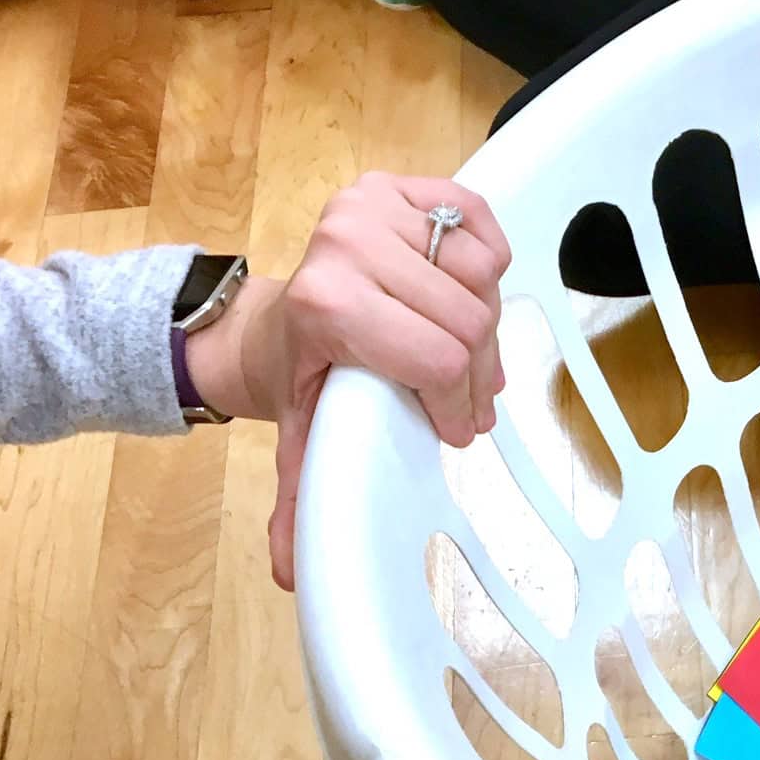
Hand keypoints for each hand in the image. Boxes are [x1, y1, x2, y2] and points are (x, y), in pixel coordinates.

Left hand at [183, 172, 510, 589]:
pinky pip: (482, 221)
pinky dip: (486, 260)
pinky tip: (460, 291)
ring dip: (484, 323)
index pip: (439, 359)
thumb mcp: (304, 442)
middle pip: (469, 323)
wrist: (273, 321)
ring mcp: (374, 204)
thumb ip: (302, 503)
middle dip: (476, 373)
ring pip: (482, 276)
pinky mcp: (404, 183)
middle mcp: (346, 240)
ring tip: (459, 350)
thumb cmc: (304, 379)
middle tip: (463, 399)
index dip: (457, 404)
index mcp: (326, 304)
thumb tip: (292, 576)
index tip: (453, 427)